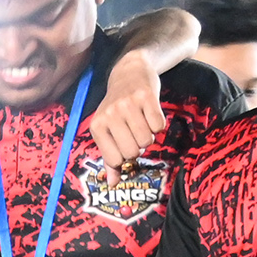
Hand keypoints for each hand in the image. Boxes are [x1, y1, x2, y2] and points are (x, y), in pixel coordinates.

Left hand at [89, 49, 167, 166]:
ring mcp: (128, 105)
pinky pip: (159, 126)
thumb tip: (113, 184)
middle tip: (135, 131)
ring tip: (142, 121)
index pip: (115, 159)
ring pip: (147, 140)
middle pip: (133, 152)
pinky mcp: (146, 97)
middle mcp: (110, 114)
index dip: (124, 156)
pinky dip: (159, 124)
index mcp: (97, 126)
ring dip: (149, 135)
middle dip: (138, 146)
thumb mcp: (107, 130)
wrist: (130, 71)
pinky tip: (151, 113)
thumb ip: (109, 158)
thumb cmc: (117, 107)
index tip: (124, 143)